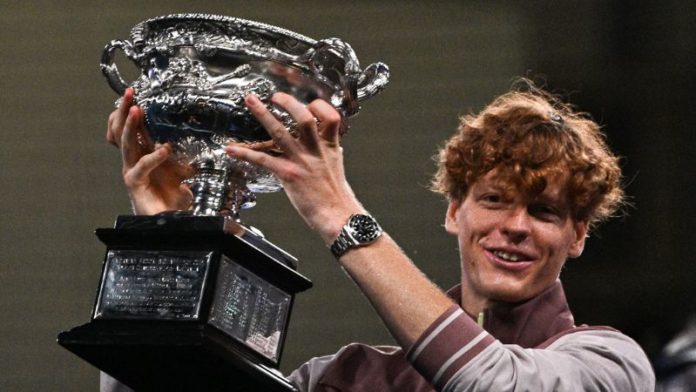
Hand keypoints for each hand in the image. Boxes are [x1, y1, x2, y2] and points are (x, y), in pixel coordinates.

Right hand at [106, 88, 192, 214]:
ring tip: (135, 110)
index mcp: (142, 153)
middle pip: (122, 130)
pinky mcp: (134, 183)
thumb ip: (187, 156)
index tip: (135, 93)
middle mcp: (132, 160)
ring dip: (130, 125)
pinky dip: (153, 157)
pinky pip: (141, 167)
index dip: (130, 110)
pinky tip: (164, 150)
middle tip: (130, 93)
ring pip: (126, 143)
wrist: (169, 220)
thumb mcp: (182, 169)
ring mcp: (131, 170)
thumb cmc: (172, 195)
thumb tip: (202, 141)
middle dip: (124, 110)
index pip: (132, 127)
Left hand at [225, 93, 363, 243]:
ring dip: (263, 115)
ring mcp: (300, 161)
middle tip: (276, 96)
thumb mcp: (336, 165)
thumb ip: (330, 151)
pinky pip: (263, 160)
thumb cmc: (336, 195)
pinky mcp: (288, 174)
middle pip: (304, 118)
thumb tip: (330, 144)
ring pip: (281, 132)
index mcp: (329, 146)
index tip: (309, 104)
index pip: (331, 116)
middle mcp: (314, 150)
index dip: (320, 107)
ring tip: (251, 101)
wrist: (336, 215)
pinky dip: (245, 153)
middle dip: (289, 103)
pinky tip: (231, 149)